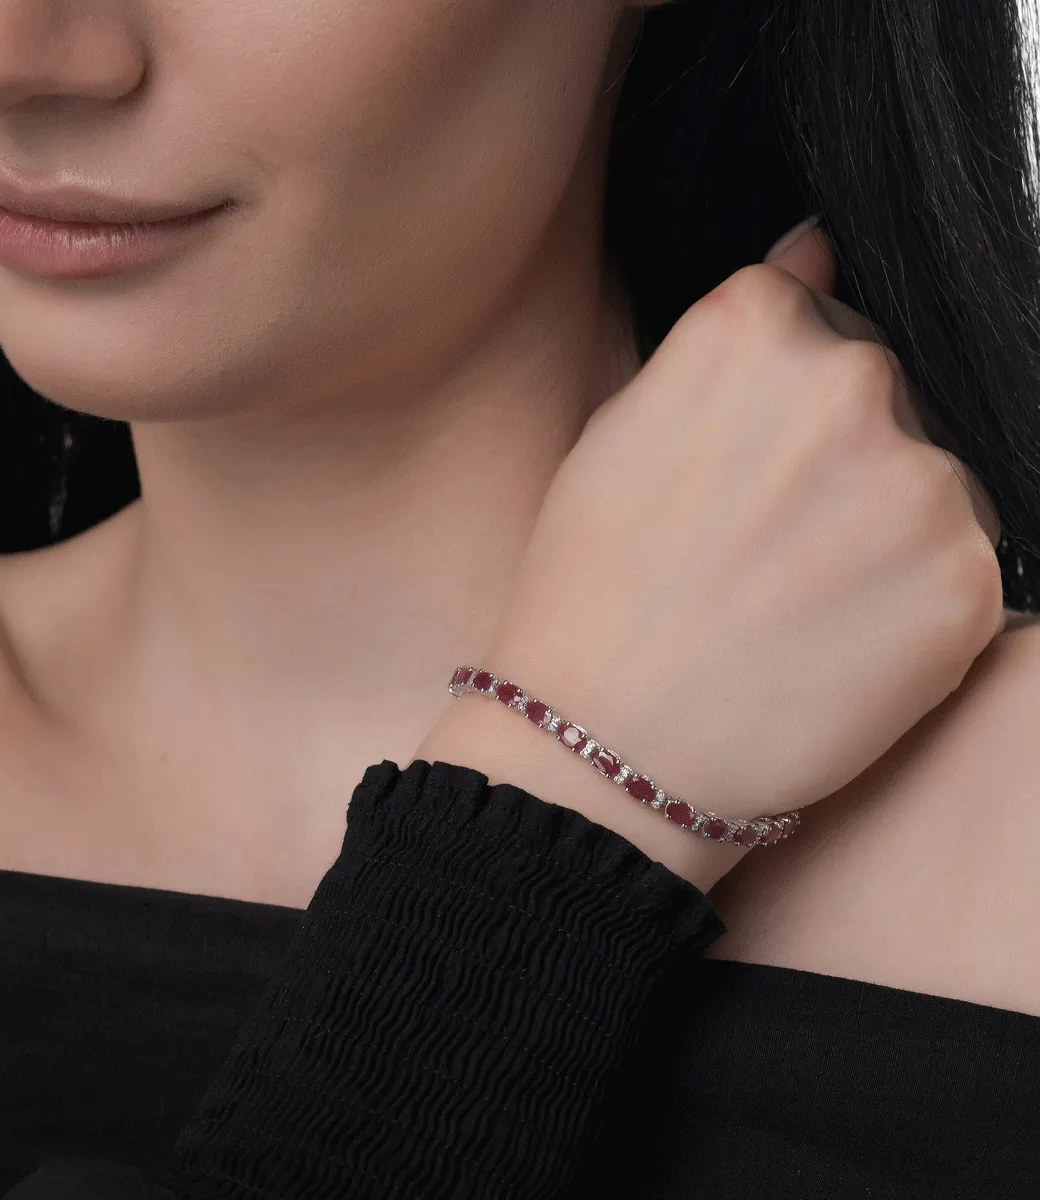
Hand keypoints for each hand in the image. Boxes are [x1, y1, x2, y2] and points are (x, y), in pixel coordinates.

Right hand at [417, 217, 1001, 890]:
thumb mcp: (618, 437)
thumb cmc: (590, 595)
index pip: (810, 310)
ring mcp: (919, 480)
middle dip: (836, 455)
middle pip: (881, 389)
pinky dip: (910, 604)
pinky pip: (959, 567)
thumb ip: (729, 341)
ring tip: (794, 604)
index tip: (749, 462)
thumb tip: (817, 246)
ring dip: (879, 530)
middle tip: (766, 546)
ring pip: (928, 479)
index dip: (776, 397)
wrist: (606, 744)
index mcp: (750, 329)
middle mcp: (848, 380)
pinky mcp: (968, 579)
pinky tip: (833, 644)